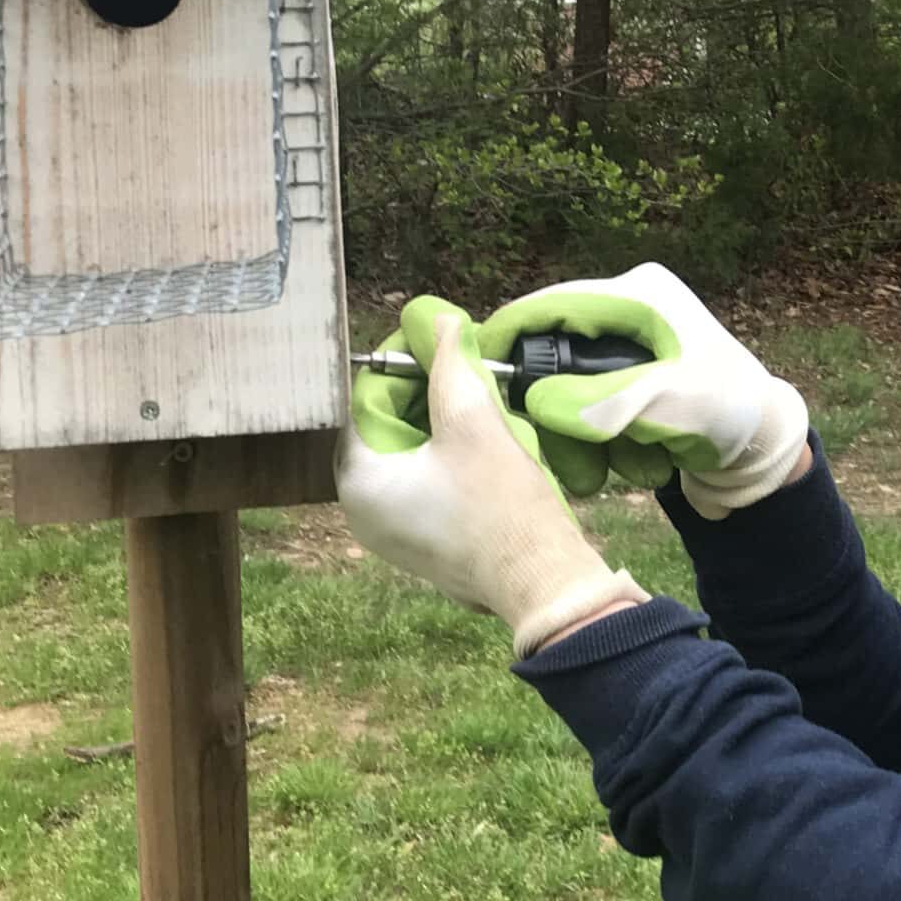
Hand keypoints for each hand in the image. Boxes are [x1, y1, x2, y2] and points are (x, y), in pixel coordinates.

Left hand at [338, 297, 647, 655]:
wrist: (540, 579)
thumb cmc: (500, 503)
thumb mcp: (474, 422)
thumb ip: (451, 368)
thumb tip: (440, 321)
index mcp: (359, 482)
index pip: (363, 404)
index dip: (399, 368)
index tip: (434, 347)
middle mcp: (360, 513)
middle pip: (381, 432)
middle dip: (418, 397)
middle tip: (457, 371)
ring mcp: (389, 536)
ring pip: (402, 460)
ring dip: (431, 427)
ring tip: (470, 402)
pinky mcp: (419, 547)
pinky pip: (417, 488)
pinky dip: (438, 461)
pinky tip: (473, 445)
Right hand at [480, 262, 808, 519]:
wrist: (769, 456)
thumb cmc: (730, 413)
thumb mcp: (668, 404)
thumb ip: (600, 401)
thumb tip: (537, 403)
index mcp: (639, 297)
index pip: (554, 305)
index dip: (509, 333)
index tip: (471, 369)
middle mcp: (628, 318)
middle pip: (554, 359)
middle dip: (558, 415)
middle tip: (574, 459)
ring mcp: (629, 357)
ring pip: (567, 398)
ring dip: (589, 442)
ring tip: (628, 467)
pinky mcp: (629, 393)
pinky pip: (589, 419)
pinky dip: (607, 448)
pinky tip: (644, 464)